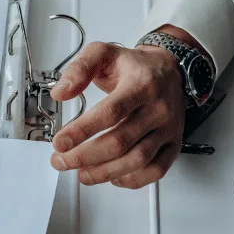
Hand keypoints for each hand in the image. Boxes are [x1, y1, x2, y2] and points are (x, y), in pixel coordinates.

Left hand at [49, 34, 190, 188]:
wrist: (170, 70)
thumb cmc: (135, 66)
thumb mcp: (103, 54)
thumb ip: (79, 69)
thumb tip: (61, 92)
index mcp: (140, 84)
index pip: (110, 112)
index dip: (82, 130)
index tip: (60, 142)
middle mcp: (158, 108)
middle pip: (120, 141)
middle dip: (85, 156)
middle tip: (62, 161)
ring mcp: (168, 128)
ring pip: (137, 160)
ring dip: (105, 172)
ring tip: (81, 174)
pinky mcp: (173, 143)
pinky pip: (156, 169)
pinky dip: (132, 180)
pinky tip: (112, 178)